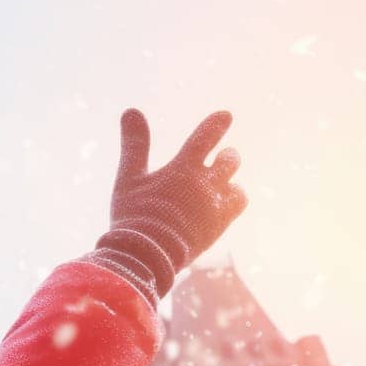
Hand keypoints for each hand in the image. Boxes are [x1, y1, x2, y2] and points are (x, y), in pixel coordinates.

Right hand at [86, 109, 248, 302]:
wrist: (149, 256)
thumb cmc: (134, 216)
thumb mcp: (128, 179)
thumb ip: (133, 145)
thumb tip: (131, 110)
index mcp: (183, 169)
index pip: (205, 138)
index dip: (216, 125)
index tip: (225, 115)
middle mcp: (206, 184)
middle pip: (228, 160)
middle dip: (225, 156)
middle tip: (222, 156)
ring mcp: (216, 205)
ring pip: (236, 184)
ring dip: (229, 180)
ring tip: (222, 183)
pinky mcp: (220, 224)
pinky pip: (237, 204)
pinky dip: (231, 198)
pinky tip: (221, 202)